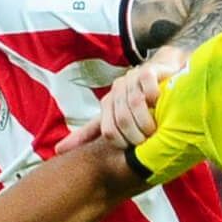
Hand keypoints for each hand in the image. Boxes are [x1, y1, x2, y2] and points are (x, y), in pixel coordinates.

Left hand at [61, 46, 185, 150]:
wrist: (163, 72)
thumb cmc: (141, 100)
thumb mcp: (115, 118)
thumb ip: (90, 134)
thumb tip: (57, 151)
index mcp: (107, 104)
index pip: (108, 131)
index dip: (122, 144)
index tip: (135, 151)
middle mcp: (117, 91)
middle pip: (123, 120)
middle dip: (137, 135)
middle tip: (149, 142)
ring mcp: (131, 80)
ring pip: (135, 104)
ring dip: (147, 121)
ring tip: (156, 130)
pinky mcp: (148, 70)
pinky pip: (148, 85)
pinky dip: (154, 97)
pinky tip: (160, 104)